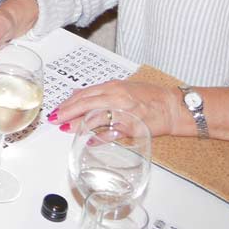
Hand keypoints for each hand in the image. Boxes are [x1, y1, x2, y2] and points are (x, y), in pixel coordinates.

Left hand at [49, 79, 183, 138]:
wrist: (172, 107)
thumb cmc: (149, 97)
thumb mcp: (123, 87)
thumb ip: (101, 92)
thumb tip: (80, 96)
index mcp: (113, 86)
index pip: (84, 93)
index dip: (68, 102)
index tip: (58, 109)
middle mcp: (117, 97)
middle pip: (86, 103)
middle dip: (68, 111)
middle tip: (56, 118)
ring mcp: (124, 112)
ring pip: (95, 117)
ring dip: (79, 124)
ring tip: (66, 129)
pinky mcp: (132, 127)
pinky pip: (112, 133)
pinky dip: (100, 137)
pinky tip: (90, 141)